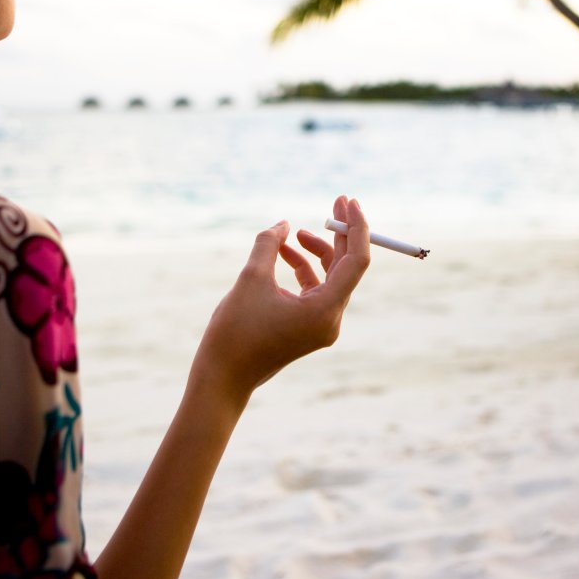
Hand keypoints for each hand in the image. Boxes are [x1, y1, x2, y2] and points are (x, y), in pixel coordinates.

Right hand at [190, 195, 369, 406]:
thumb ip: (270, 244)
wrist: (222, 378)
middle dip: (339, 234)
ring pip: (329, 277)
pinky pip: (314, 290)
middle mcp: (330, 320)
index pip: (356, 261)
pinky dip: (301, 269)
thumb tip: (284, 224)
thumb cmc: (234, 332)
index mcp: (324, 310)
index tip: (347, 201)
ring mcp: (320, 326)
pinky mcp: (308, 328)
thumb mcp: (250, 278)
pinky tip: (281, 253)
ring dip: (314, 251)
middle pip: (346, 267)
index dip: (356, 227)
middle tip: (334, 202)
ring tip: (289, 235)